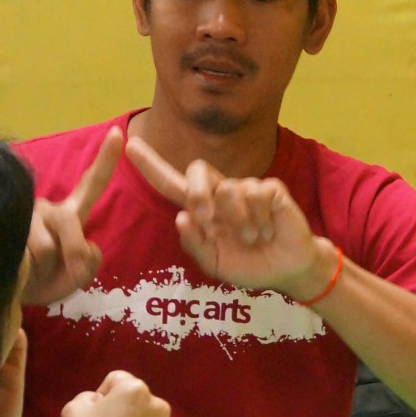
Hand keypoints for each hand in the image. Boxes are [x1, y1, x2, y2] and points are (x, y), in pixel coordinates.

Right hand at [22, 126, 123, 304]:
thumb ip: (89, 261)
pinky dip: (27, 274)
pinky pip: (24, 258)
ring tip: (34, 273)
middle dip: (75, 251)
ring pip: (46, 248)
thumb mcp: (76, 275)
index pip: (91, 185)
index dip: (105, 160)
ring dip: (45, 271)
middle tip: (76, 274)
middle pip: (68, 221)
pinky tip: (20, 272)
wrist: (7, 294)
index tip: (117, 133)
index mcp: (68, 214)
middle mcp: (46, 208)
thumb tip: (81, 250)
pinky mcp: (1, 229)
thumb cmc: (46, 279)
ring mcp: (22, 217)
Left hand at [125, 135, 335, 300]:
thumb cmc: (248, 265)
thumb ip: (195, 245)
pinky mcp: (269, 188)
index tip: (129, 145)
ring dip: (239, 222)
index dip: (150, 164)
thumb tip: (181, 217)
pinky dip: (260, 219)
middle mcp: (220, 192)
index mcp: (201, 210)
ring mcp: (245, 187)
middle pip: (197, 169)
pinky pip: (256, 194)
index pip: (170, 183)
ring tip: (252, 238)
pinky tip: (268, 230)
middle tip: (209, 218)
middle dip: (198, 192)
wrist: (287, 271)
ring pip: (228, 188)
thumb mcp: (215, 264)